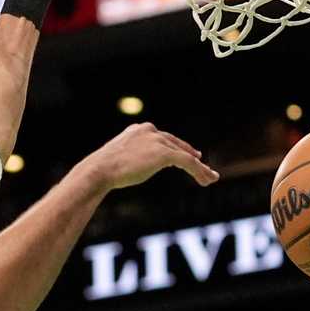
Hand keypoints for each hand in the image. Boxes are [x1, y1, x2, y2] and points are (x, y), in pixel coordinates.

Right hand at [82, 123, 219, 190]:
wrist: (99, 170)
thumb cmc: (103, 170)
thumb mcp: (117, 159)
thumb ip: (129, 159)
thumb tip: (130, 168)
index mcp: (138, 130)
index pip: (163, 138)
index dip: (178, 147)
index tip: (190, 155)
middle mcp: (150, 131)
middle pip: (176, 144)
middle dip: (191, 155)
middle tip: (203, 165)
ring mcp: (158, 141)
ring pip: (185, 155)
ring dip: (200, 168)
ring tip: (210, 179)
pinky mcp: (164, 153)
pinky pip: (188, 162)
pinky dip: (199, 171)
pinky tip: (206, 180)